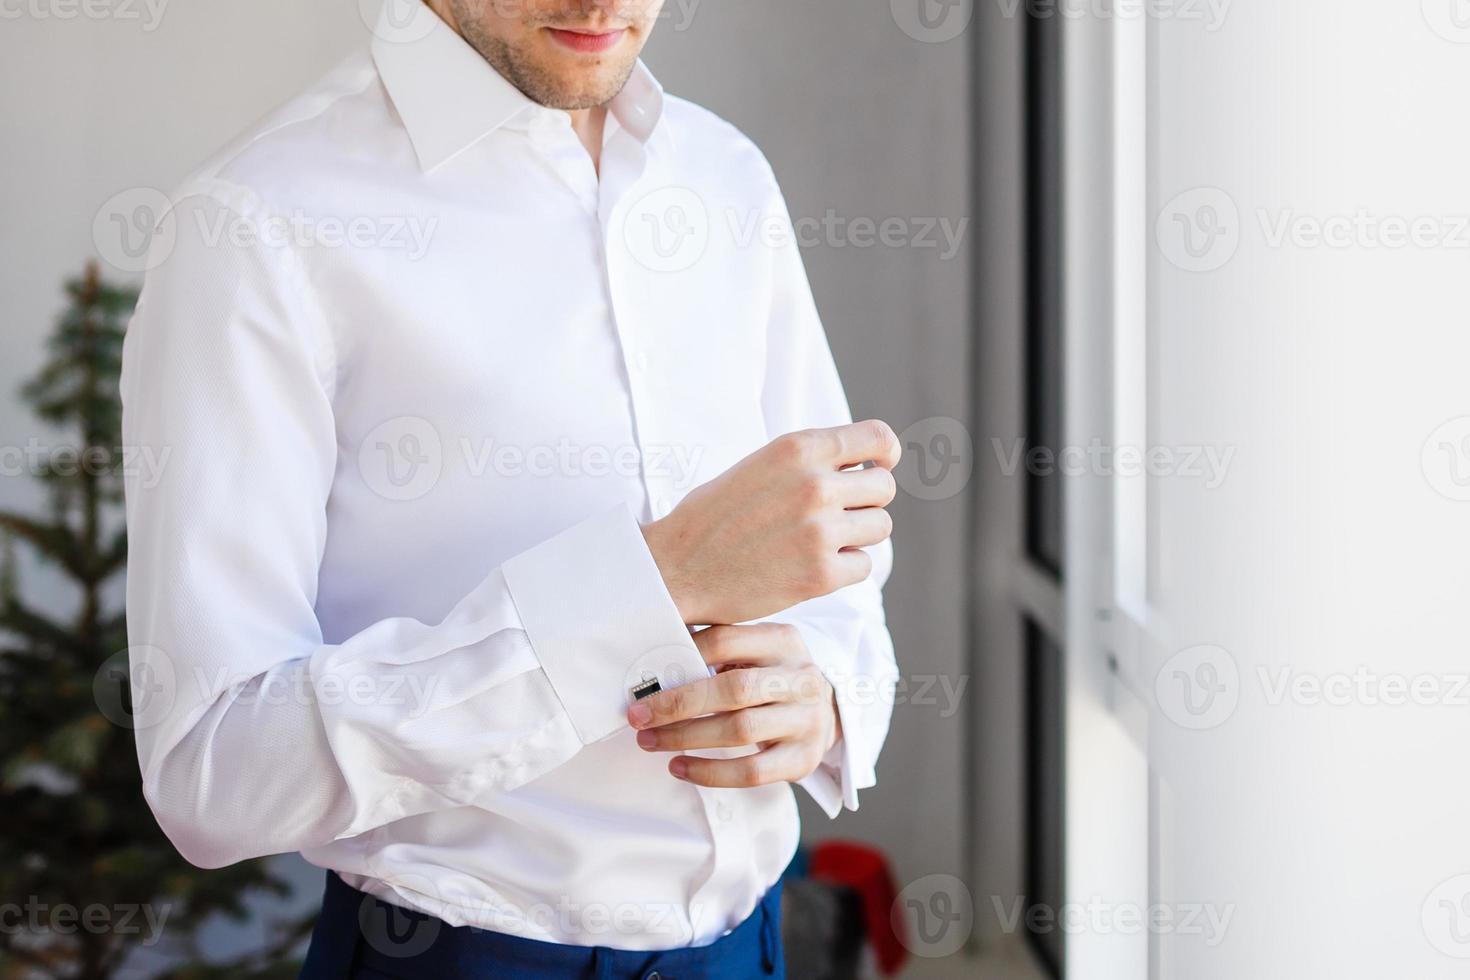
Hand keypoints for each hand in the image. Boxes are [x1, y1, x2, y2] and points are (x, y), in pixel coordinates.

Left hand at [627, 623, 839, 787]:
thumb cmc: (771, 678)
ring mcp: (806, 720)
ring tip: (650, 741)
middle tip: (639, 715)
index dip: (684, 655)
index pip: (727, 640)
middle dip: (679, 703)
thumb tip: (655, 665)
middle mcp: (801, 678)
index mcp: (783, 641)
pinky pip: (751, 771)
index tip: (648, 674)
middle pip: (735, 689)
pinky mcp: (803, 759)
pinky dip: (709, 772)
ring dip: (686, 737)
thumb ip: (718, 652)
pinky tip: (679, 767)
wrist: (823, 712)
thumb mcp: (756, 652)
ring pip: (740, 731)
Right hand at [641, 421, 899, 625]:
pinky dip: (844, 569)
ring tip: (818, 542)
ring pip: (880, 527)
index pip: (878, 439)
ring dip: (857, 536)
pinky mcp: (821, 574)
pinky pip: (863, 565)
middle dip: (866, 502)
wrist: (676, 569)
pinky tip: (810, 567)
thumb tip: (866, 463)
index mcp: (798, 448)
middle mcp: (815, 485)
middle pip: (884, 487)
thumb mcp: (760, 465)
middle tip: (835, 516)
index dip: (885, 455)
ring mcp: (820, 531)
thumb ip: (810, 461)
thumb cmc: (713, 516)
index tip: (878, 467)